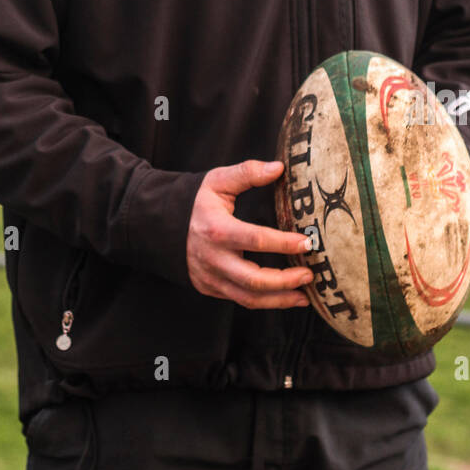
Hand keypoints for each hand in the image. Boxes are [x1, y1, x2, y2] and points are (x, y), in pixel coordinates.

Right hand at [186, 159, 313, 308]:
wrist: (159, 224)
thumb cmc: (194, 201)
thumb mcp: (217, 181)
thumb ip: (247, 173)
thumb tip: (278, 168)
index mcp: (217, 230)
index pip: (255, 240)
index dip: (283, 243)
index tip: (307, 243)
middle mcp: (213, 259)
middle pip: (254, 280)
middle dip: (285, 281)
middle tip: (310, 274)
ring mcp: (210, 277)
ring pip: (248, 298)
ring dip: (279, 300)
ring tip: (303, 295)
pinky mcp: (210, 287)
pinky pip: (240, 299)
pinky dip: (264, 302)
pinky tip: (284, 297)